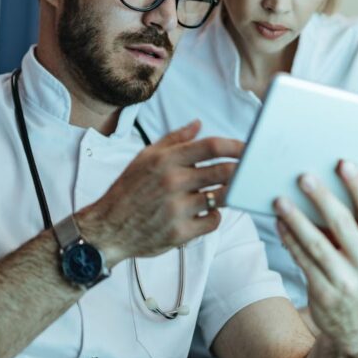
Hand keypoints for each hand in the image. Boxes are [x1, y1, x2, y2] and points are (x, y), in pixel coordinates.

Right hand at [79, 120, 242, 262]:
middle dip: (242, 171)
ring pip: (221, 197)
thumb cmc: (128, 190)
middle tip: (250, 172)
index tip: (249, 149)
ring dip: (228, 194)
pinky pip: (212, 221)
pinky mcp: (179, 232)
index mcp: (165, 160)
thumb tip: (198, 124)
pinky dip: (214, 216)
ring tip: (225, 192)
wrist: (107, 228)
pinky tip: (205, 213)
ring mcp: (176, 209)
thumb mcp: (144, 158)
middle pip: (224, 172)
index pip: (210, 146)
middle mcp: (171, 182)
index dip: (235, 146)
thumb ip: (173, 140)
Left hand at [274, 160, 357, 356]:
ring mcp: (346, 281)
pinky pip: (302, 260)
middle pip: (342, 223)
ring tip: (280, 199)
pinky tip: (280, 223)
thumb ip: (356, 228)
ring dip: (296, 218)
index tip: (345, 164)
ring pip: (316, 243)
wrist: (356, 329)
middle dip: (321, 197)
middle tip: (304, 176)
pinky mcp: (324, 292)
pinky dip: (289, 240)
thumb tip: (327, 188)